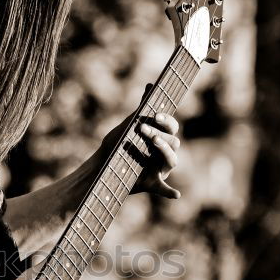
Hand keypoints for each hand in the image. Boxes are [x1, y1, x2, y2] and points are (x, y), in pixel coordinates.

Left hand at [98, 84, 180, 198]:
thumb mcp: (128, 126)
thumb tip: (151, 85)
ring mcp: (160, 170)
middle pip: (173, 141)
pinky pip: (165, 188)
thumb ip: (142, 108)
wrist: (103, 169)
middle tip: (142, 129)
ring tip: (153, 143)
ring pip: (172, 160)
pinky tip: (176, 194)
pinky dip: (170, 191)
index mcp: (161, 138)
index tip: (155, 115)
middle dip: (159, 133)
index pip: (171, 127)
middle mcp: (164, 153)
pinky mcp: (153, 184)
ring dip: (164, 150)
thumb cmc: (119, 146)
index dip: (166, 121)